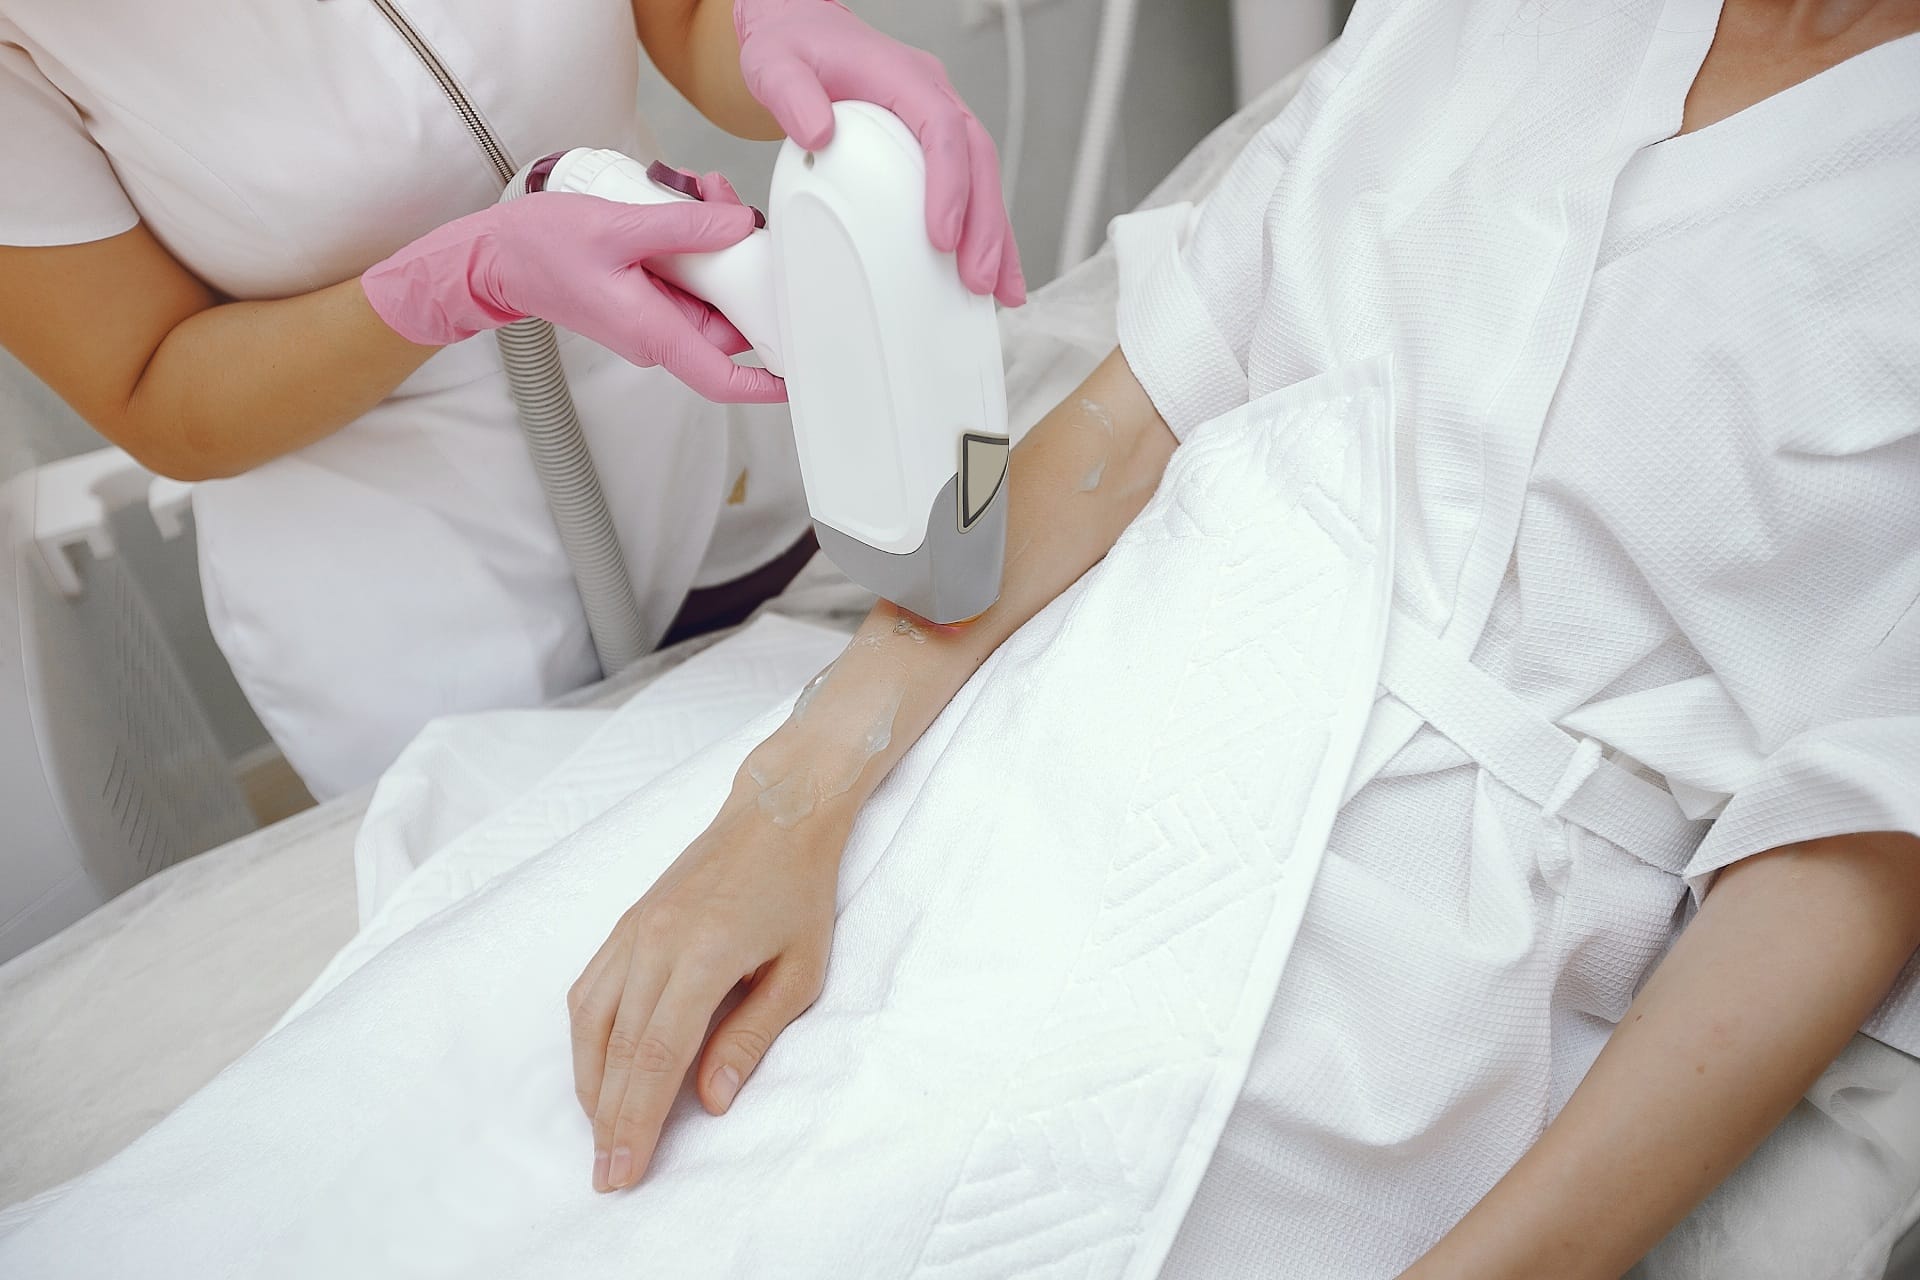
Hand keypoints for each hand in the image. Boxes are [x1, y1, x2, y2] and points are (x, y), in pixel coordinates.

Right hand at [360, 186, 783, 401]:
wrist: (495, 256)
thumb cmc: (541, 249)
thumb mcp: (617, 228)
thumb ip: (683, 227)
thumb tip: (740, 225)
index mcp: (654, 332)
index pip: (723, 378)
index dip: (767, 384)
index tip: (803, 375)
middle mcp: (658, 334)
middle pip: (729, 320)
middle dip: (747, 269)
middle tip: (741, 214)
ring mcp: (652, 316)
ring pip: (711, 291)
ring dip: (718, 244)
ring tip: (708, 193)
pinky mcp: (645, 295)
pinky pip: (687, 276)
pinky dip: (694, 241)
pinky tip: (688, 201)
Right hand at [567, 781, 842, 1191]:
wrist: (776, 813)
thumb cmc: (799, 893)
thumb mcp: (801, 972)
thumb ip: (752, 1036)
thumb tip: (709, 1100)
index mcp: (703, 954)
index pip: (655, 1056)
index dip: (635, 1120)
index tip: (623, 1170)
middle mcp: (655, 942)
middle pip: (616, 1049)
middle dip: (607, 1120)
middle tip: (605, 1176)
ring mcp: (633, 930)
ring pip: (590, 1021)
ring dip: (590, 1084)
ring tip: (601, 1133)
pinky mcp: (626, 923)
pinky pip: (590, 990)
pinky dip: (586, 1039)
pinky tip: (595, 1071)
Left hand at [733, 0, 1026, 305]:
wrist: (802, 30)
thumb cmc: (793, 47)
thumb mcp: (774, 64)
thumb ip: (791, 95)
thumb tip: (819, 134)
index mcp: (902, 76)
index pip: (943, 129)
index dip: (949, 183)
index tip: (942, 236)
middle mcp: (932, 96)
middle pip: (978, 161)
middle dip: (986, 224)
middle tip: (979, 280)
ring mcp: (939, 120)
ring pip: (984, 179)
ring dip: (996, 237)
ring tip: (1002, 292)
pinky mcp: (933, 147)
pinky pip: (968, 187)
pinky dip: (981, 231)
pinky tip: (987, 270)